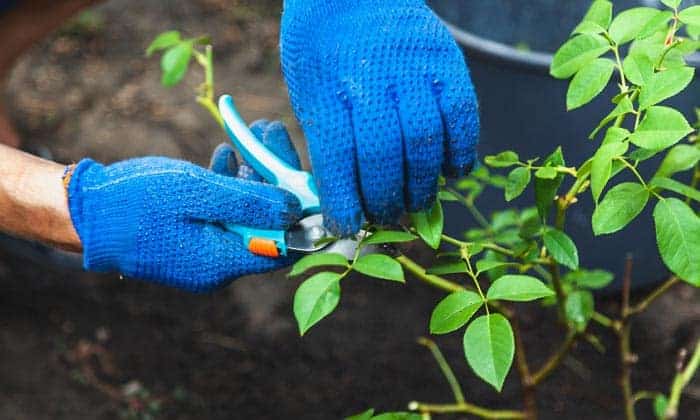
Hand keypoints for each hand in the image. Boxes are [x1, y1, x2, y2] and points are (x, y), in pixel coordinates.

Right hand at [67, 120, 302, 291]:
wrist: (81, 211)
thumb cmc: (133, 202)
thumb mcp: (196, 194)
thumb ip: (249, 203)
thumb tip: (297, 208)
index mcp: (222, 262)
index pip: (283, 244)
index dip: (302, 211)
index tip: (310, 173)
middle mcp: (218, 262)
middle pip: (267, 223)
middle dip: (277, 179)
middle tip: (275, 133)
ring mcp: (204, 250)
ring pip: (245, 213)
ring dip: (253, 174)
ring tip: (256, 131)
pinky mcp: (191, 235)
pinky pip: (222, 211)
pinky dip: (229, 183)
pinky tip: (227, 154)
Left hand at [281, 0, 478, 234]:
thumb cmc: (324, 49)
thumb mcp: (308, 91)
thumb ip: (329, 140)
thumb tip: (348, 198)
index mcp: (328, 86)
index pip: (339, 157)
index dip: (345, 200)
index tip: (348, 225)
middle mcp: (372, 77)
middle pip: (385, 154)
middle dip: (386, 198)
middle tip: (385, 215)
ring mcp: (414, 67)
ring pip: (425, 140)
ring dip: (423, 183)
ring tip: (416, 201)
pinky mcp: (447, 61)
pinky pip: (462, 116)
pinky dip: (459, 151)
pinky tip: (450, 170)